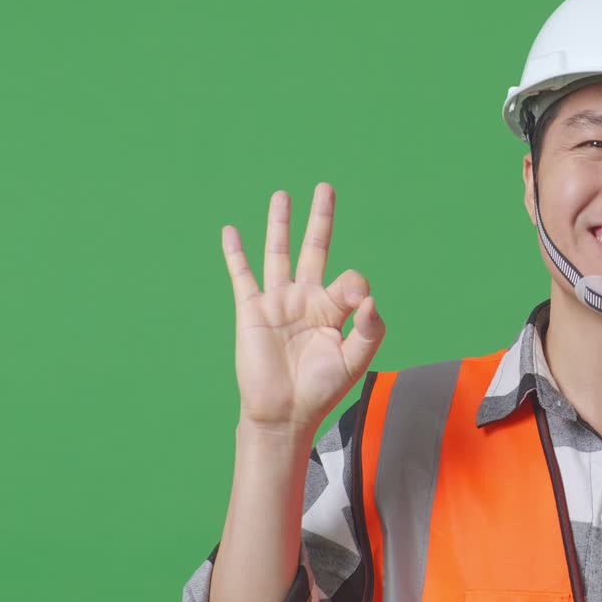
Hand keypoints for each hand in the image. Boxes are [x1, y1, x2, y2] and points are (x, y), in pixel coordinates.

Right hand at [220, 182, 384, 434]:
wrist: (284, 413)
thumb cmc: (322, 389)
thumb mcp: (356, 359)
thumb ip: (370, 327)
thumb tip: (371, 295)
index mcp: (334, 308)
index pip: (350, 278)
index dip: (357, 285)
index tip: (360, 302)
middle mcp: (306, 298)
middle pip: (315, 247)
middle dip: (320, 218)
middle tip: (325, 187)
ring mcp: (277, 301)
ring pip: (278, 252)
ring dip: (279, 224)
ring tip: (282, 195)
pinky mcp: (251, 310)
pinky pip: (242, 275)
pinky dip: (235, 252)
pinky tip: (230, 231)